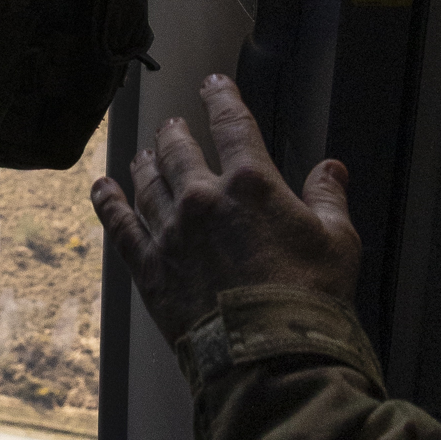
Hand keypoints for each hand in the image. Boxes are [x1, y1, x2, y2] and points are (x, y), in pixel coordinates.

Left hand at [93, 73, 359, 342]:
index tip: (214, 85)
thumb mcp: (338, 242)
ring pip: (147, 182)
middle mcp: (203, 198)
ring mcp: (171, 230)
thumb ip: (329, 198)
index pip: (232, 125)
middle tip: (173, 126)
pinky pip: (120, 224)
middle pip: (179, 150)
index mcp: (252, 184)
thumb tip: (333, 169)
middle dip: (175, 133)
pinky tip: (102, 189)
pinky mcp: (149, 265)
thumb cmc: (309, 300)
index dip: (222, 99)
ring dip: (145, 163)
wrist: (268, 354)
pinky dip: (109, 202)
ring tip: (144, 154)